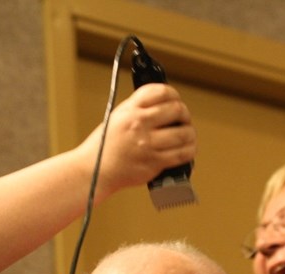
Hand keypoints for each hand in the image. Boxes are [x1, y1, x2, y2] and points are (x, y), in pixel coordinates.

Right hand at [77, 84, 195, 199]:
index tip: (176, 100)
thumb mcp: (118, 117)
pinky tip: (187, 149)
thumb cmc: (105, 146)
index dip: (174, 95)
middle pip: (177, 111)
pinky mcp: (153, 163)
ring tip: (187, 136)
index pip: (161, 92)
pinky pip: (182, 154)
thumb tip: (164, 103)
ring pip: (184, 134)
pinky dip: (189, 151)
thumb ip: (139, 108)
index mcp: (130, 110)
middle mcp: (139, 125)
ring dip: (190, 134)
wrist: (94, 171)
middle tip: (183, 120)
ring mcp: (147, 145)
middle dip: (184, 115)